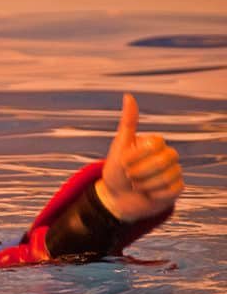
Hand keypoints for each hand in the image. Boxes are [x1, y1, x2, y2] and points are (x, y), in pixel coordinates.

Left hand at [95, 94, 183, 221]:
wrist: (115, 198)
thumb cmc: (116, 170)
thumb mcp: (119, 146)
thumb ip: (127, 122)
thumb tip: (128, 95)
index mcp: (155, 143)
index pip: (155, 144)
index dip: (135, 156)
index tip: (124, 161)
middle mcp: (168, 155)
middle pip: (163, 160)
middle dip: (139, 171)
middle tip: (130, 176)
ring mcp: (175, 172)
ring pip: (166, 177)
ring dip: (144, 184)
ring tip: (138, 185)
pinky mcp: (177, 189)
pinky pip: (170, 191)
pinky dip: (153, 194)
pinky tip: (148, 193)